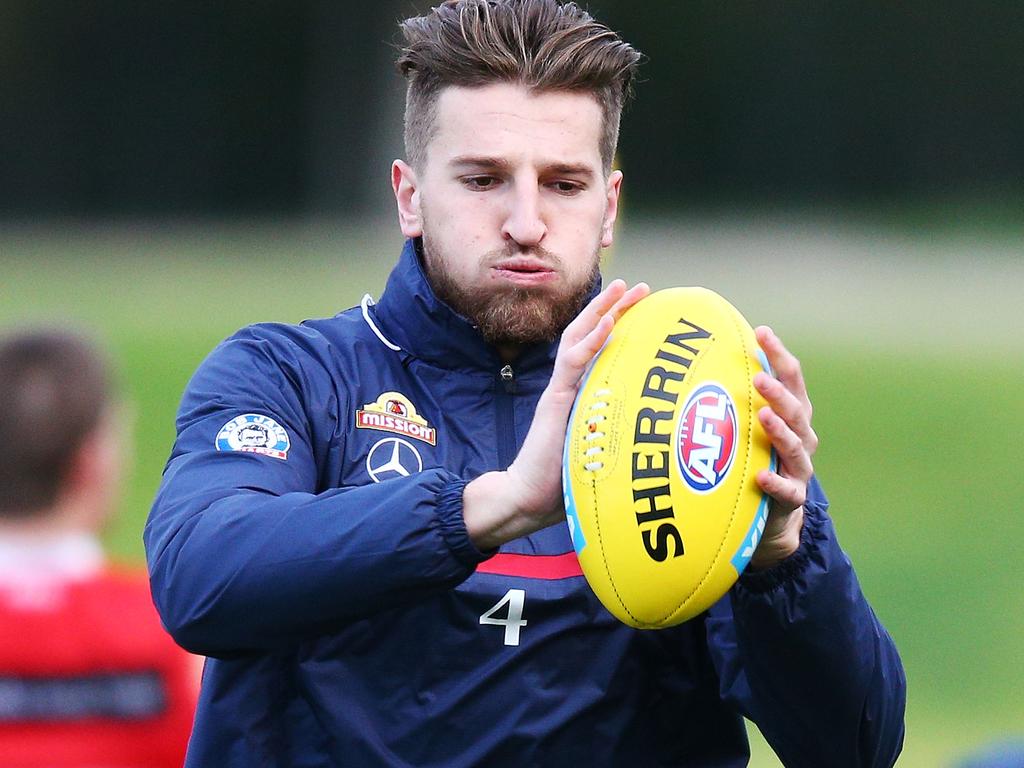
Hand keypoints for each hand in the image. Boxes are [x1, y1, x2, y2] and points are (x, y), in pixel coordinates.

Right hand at [463, 279, 650, 549]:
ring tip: (623, 289)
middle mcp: (570, 385)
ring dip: (603, 311)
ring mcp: (561, 390)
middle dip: (615, 308)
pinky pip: (573, 364)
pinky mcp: (556, 401)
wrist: (528, 497)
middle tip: (641, 288)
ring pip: (580, 339)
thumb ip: (616, 434)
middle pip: (590, 334)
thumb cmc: (564, 481)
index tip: (644, 308)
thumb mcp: (598, 450)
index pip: (599, 349)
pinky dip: (591, 341)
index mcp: (580, 393)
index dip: (619, 325)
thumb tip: (657, 435)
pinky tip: (608, 322)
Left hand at [748, 326, 818, 570]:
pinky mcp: (792, 498)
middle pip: (795, 409)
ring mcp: (798, 468)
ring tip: (763, 416)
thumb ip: (735, 395)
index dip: (778, 354)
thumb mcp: (748, 424)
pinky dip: (775, 484)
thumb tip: (700, 356)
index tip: (761, 332)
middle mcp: (801, 436)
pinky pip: (787, 491)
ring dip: (779, 431)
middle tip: (759, 377)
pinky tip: (760, 478)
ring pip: (794, 446)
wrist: (775, 513)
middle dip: (778, 391)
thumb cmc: (755, 457)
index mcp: (793, 413)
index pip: (791, 377)